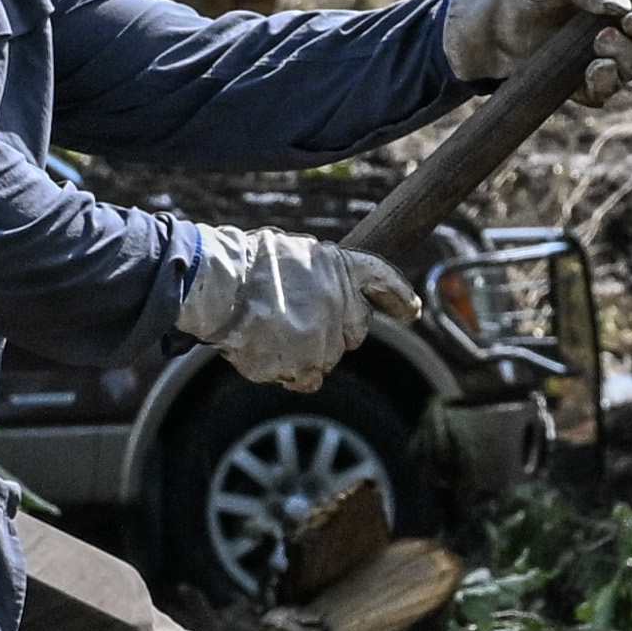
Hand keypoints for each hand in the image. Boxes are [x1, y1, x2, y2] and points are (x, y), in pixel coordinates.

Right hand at [173, 227, 415, 391]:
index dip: (398, 296)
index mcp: (341, 268)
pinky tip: (268, 354)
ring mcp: (325, 339)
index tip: (411, 310)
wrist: (220, 286)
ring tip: (269, 330)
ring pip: (327, 357)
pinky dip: (290, 372)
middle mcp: (342, 305)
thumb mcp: (294, 252)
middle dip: (333, 329)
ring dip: (305, 350)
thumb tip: (327, 293)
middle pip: (354, 330)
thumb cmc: (247, 264)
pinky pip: (306, 379)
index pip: (382, 281)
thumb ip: (321, 274)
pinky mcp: (304, 365)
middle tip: (296, 318)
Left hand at [442, 0, 631, 86]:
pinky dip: (604, 83)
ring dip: (626, 58)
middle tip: (624, 22)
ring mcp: (602, 58)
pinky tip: (590, 72)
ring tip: (598, 43)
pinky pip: (607, 92)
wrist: (483, 22)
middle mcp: (619, 28)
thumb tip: (621, 3)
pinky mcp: (580, 86)